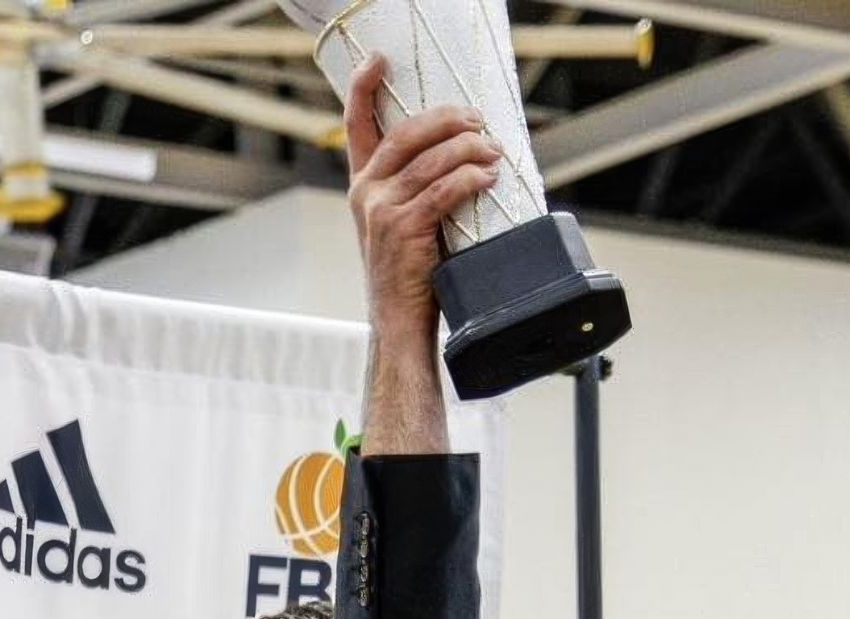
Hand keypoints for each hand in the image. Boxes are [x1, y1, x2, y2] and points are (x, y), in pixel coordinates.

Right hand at [345, 54, 500, 347]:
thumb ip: (415, 191)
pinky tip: (488, 178)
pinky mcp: (403, 229)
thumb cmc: (410, 279)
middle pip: (406, 132)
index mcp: (362, 187)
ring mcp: (381, 210)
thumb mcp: (402, 227)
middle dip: (447, 119)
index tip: (380, 60)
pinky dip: (470, 179)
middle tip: (478, 120)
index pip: (355, 124)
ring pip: (430, 159)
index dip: (364, 86)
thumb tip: (460, 158)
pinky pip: (443, 190)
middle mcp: (365, 193)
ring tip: (494, 151)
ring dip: (469, 149)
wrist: (399, 326)